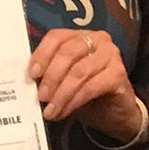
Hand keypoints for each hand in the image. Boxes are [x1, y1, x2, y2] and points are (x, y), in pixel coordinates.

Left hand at [30, 27, 146, 141]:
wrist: (115, 113)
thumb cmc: (86, 93)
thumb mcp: (64, 81)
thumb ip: (49, 74)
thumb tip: (29, 80)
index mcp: (80, 36)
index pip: (57, 37)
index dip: (42, 54)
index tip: (32, 74)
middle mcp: (98, 40)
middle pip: (68, 52)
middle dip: (51, 76)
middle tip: (41, 96)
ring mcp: (111, 55)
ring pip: (79, 72)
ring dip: (61, 94)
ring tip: (51, 110)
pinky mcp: (119, 74)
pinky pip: (91, 87)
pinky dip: (74, 101)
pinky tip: (64, 111)